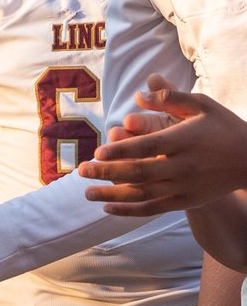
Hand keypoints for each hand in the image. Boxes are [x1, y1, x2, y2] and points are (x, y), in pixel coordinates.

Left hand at [77, 74, 246, 215]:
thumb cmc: (223, 127)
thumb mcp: (202, 105)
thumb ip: (170, 97)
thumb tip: (138, 94)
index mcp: (185, 140)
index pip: (148, 147)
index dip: (122, 151)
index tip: (98, 152)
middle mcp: (184, 166)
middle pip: (140, 172)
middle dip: (107, 173)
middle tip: (81, 171)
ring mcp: (186, 186)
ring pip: (143, 194)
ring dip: (112, 195)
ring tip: (86, 193)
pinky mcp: (187, 201)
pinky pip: (154, 209)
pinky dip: (130, 211)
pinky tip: (108, 208)